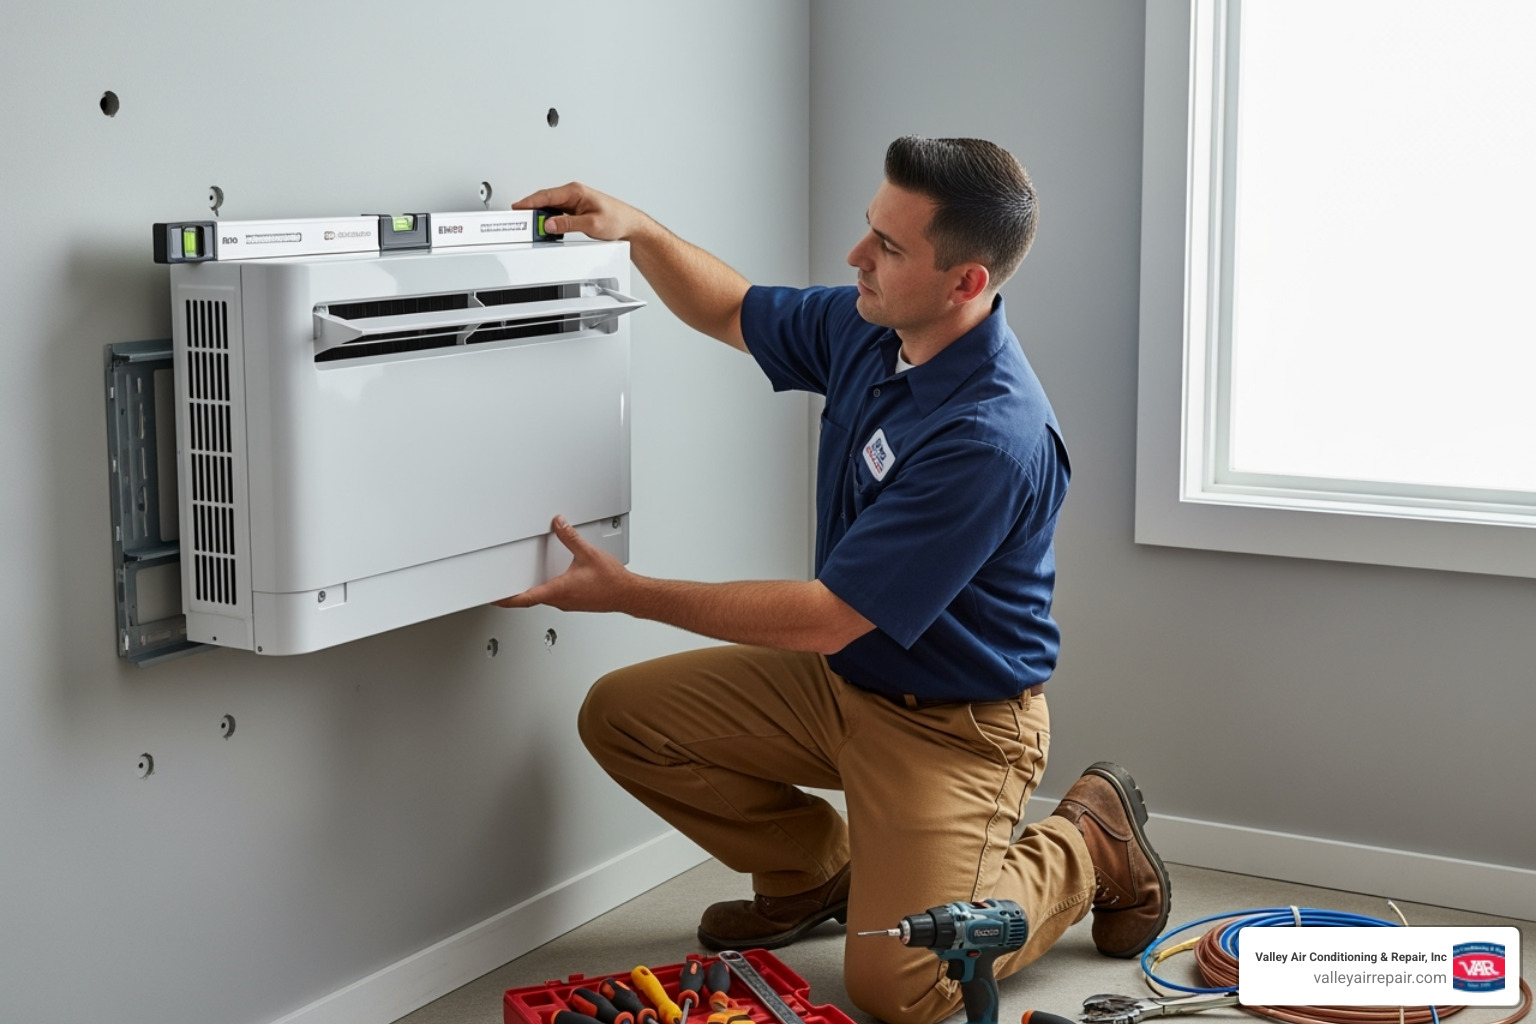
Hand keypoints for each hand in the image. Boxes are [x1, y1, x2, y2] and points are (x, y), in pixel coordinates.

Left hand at [493, 516, 629, 611]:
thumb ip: (570, 537)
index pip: (524, 598)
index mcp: (558, 589)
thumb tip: (559, 524)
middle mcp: (561, 600)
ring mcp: (568, 603)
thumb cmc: (611, 581)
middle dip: (516, 596)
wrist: (628, 594)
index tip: (495, 598)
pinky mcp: (576, 602)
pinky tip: (552, 582)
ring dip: (532, 592)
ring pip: (544, 598)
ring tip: (523, 584)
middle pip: (531, 600)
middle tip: (502, 592)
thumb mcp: (588, 553)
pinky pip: (556, 598)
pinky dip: (547, 591)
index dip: (506, 599)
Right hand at [511, 182, 648, 241]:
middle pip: (545, 199)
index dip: (529, 202)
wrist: (629, 224)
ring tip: (528, 225)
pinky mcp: (575, 210)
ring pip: (549, 206)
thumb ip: (568, 224)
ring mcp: (573, 201)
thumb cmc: (617, 219)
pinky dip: (547, 218)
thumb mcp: (591, 224)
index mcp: (576, 191)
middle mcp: (573, 194)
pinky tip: (543, 226)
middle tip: (518, 219)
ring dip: (539, 214)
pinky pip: (556, 212)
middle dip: (530, 208)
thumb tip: (549, 224)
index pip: (547, 195)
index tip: (517, 208)